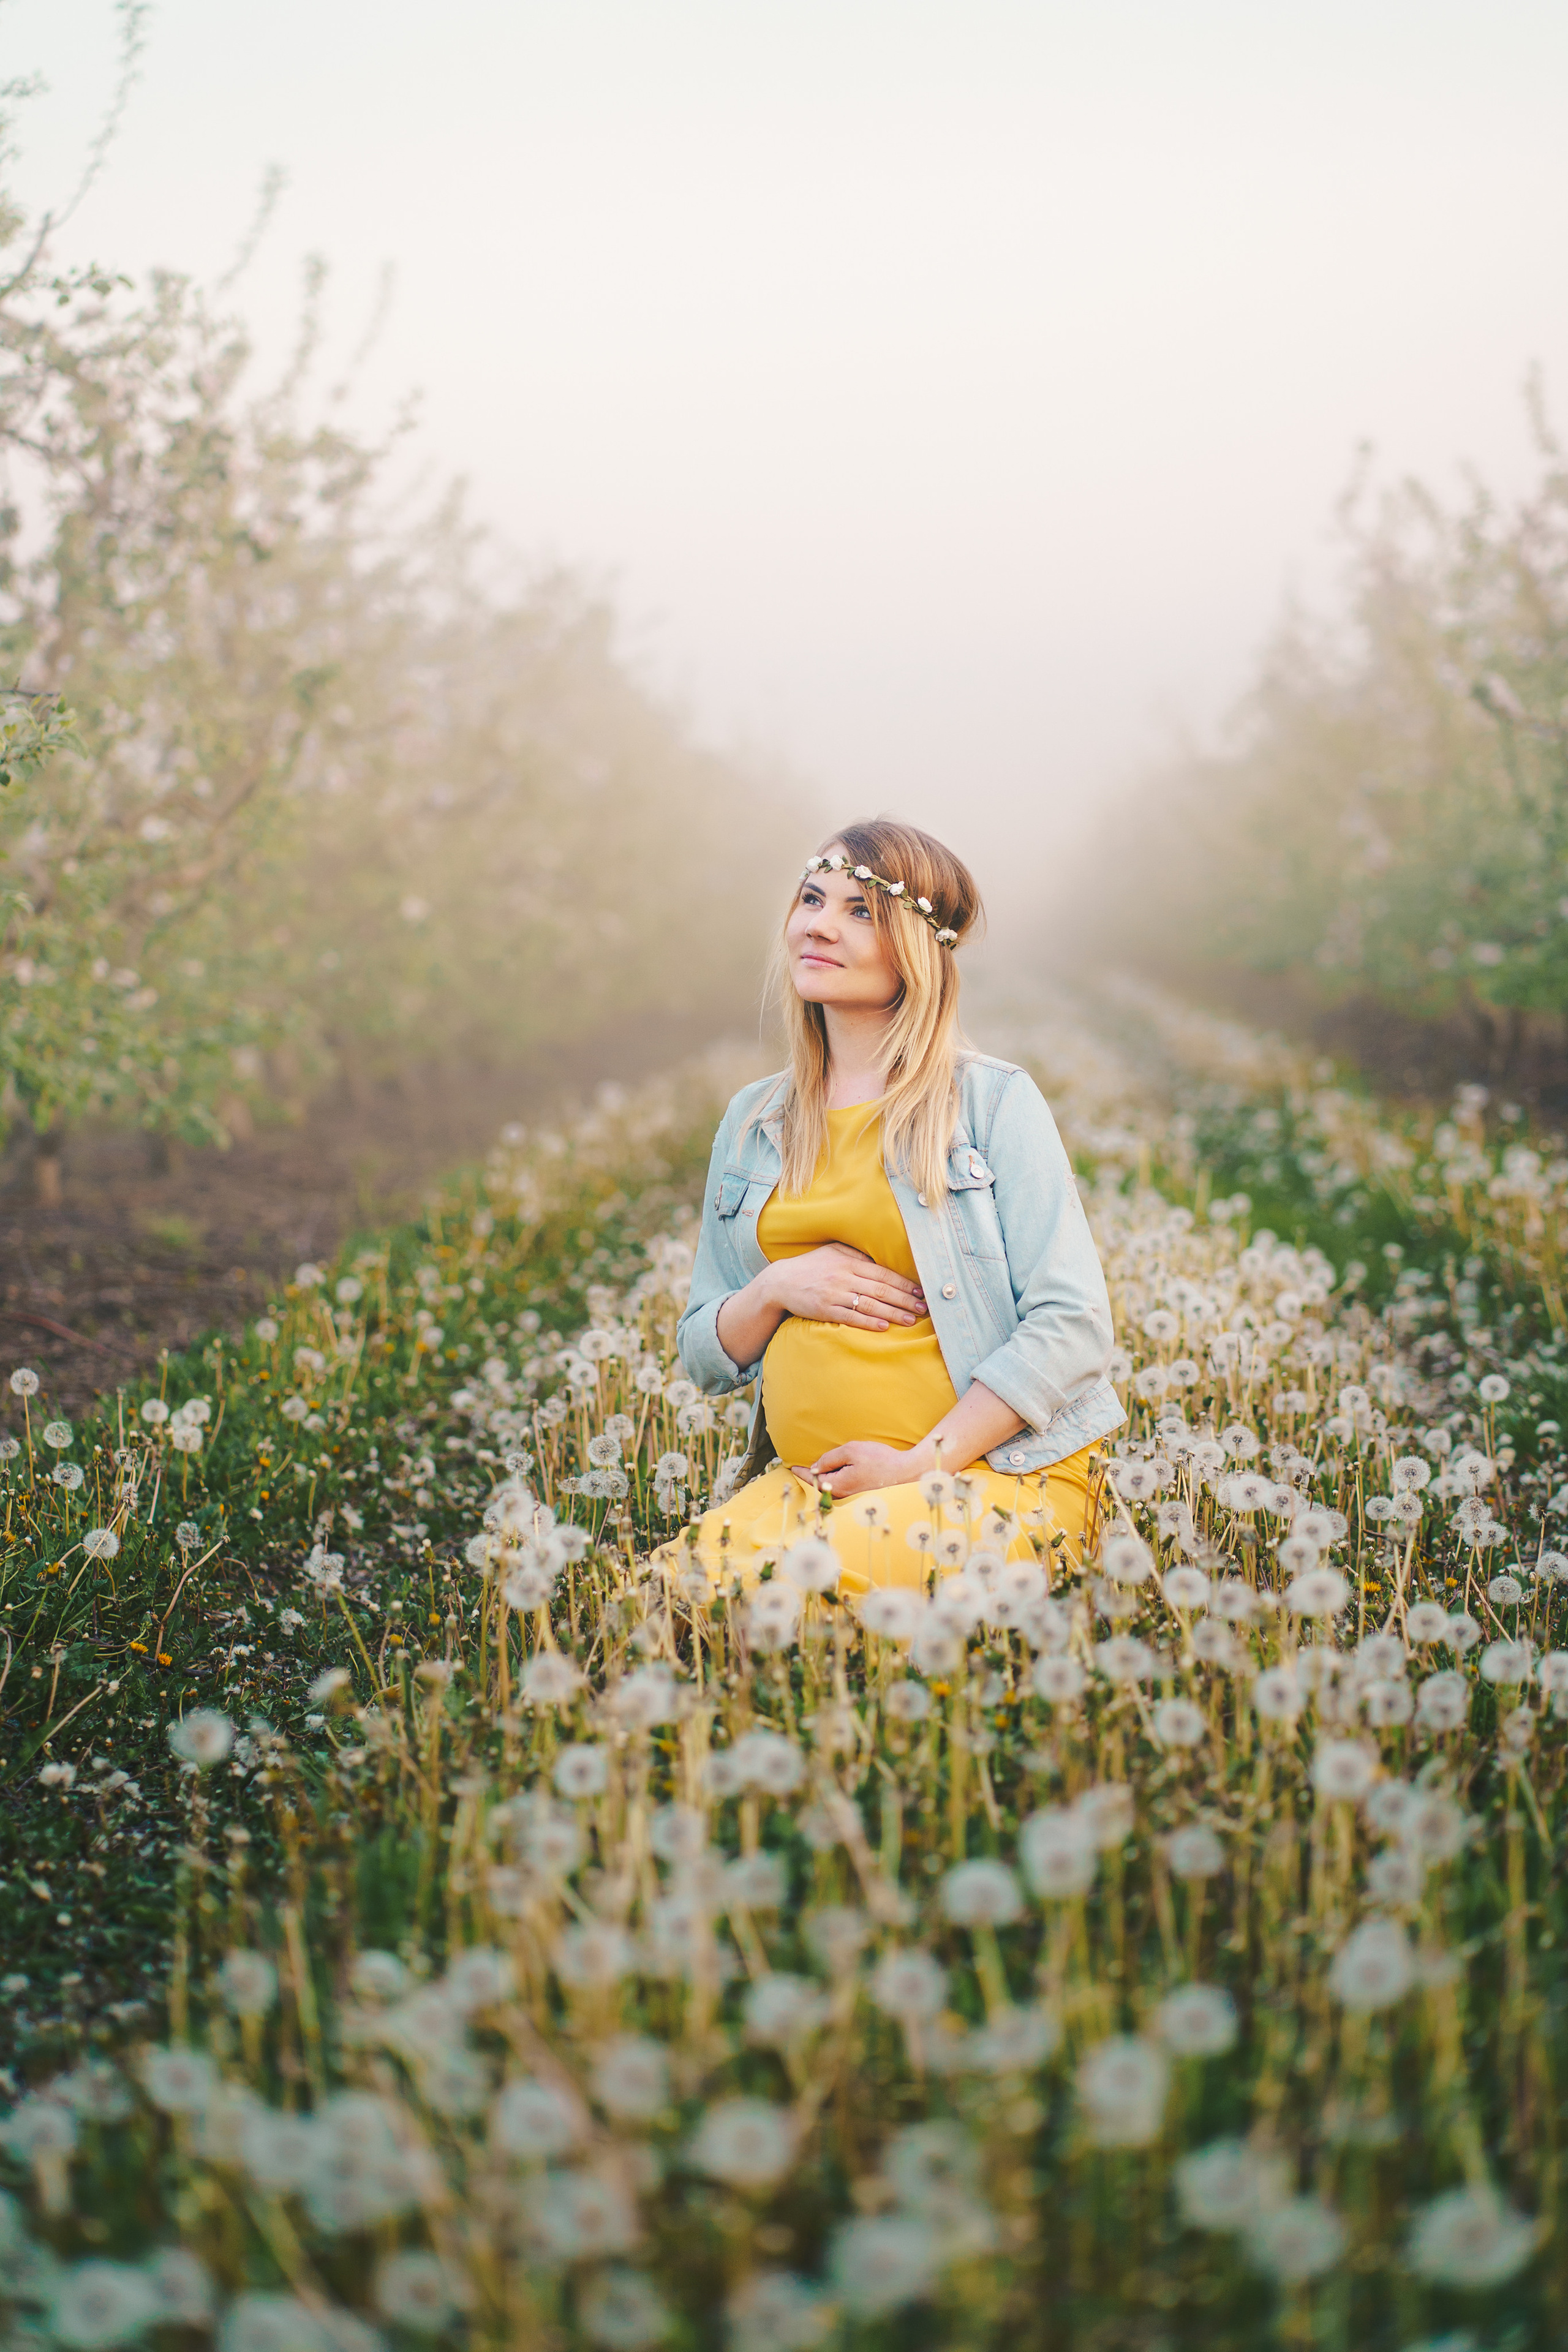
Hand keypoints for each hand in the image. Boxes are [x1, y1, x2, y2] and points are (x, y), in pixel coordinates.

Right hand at [766, 1243, 924, 1331]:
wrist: (780, 1282)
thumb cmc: (810, 1266)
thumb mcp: (833, 1252)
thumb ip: (856, 1256)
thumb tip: (881, 1262)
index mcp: (849, 1262)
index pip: (883, 1273)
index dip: (904, 1283)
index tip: (920, 1291)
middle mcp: (844, 1277)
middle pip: (881, 1290)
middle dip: (905, 1300)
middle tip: (924, 1308)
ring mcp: (834, 1294)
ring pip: (870, 1305)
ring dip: (893, 1313)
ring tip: (911, 1320)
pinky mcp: (825, 1309)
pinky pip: (851, 1317)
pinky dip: (869, 1322)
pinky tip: (884, 1327)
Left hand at [801, 1440, 922, 1498]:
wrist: (906, 1472)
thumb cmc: (880, 1461)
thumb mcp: (852, 1452)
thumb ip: (830, 1458)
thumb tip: (816, 1466)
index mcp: (838, 1486)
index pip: (812, 1479)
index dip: (802, 1472)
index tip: (792, 1467)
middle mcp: (843, 1495)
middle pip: (821, 1484)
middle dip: (813, 1475)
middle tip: (803, 1465)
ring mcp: (852, 1496)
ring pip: (832, 1486)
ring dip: (826, 1476)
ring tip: (821, 1466)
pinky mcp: (860, 1494)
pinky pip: (842, 1486)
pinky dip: (836, 1478)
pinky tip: (840, 1470)